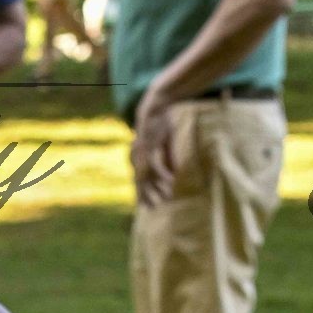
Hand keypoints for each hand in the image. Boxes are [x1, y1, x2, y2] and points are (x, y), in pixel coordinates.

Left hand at [131, 88, 176, 205]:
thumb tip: (175, 175)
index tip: (149, 206)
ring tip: (166, 199)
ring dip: (156, 189)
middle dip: (147, 195)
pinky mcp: (148, 145)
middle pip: (140, 181)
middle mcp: (137, 156)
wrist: (158, 103)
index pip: (139, 180)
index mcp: (139, 156)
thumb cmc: (161, 122)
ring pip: (147, 176)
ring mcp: (141, 151)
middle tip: (154, 208)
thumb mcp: (166, 143)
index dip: (143, 193)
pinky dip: (163, 175)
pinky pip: (156, 164)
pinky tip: (172, 182)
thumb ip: (168, 159)